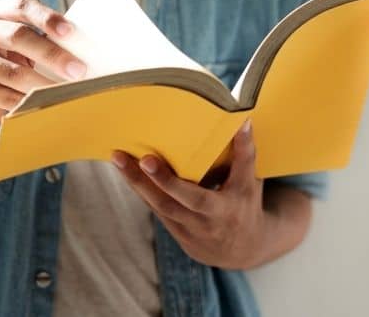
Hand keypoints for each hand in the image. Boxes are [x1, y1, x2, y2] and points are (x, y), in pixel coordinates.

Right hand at [0, 0, 86, 131]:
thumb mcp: (20, 49)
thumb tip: (83, 47)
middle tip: (79, 71)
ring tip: (66, 92)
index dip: (47, 18)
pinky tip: (42, 107)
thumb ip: (41, 40)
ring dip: (44, 84)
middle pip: (17, 36)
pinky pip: (3, 95)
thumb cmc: (6, 70)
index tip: (71, 32)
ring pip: (12, 71)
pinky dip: (26, 103)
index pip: (21, 7)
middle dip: (53, 54)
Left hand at [112, 120, 269, 269]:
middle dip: (164, 179)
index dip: (236, 152)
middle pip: (187, 199)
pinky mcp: (177, 233)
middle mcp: (212, 219)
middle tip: (144, 158)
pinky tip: (124, 169)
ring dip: (137, 182)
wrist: (241, 249)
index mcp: (234, 204)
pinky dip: (140, 189)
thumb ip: (245, 154)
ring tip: (118, 157)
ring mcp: (192, 229)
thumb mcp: (250, 181)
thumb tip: (242, 119)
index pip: (238, 174)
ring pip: (162, 206)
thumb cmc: (244, 204)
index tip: (233, 126)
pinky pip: (155, 209)